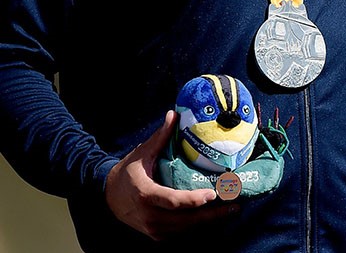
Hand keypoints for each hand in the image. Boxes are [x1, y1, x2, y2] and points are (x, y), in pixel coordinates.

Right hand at [104, 110, 236, 239]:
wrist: (106, 196)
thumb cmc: (127, 172)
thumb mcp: (142, 153)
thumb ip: (160, 137)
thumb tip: (174, 114)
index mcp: (145, 194)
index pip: (171, 201)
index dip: (192, 200)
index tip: (212, 194)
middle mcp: (149, 215)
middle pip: (185, 220)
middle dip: (212, 214)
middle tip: (235, 205)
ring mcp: (152, 228)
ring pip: (185, 228)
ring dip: (209, 221)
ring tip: (231, 209)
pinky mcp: (156, 234)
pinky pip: (180, 232)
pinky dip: (197, 225)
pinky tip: (215, 217)